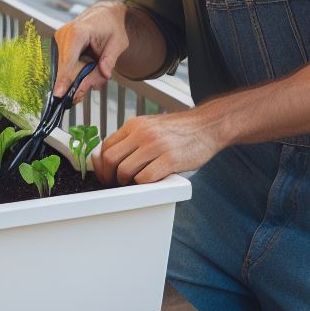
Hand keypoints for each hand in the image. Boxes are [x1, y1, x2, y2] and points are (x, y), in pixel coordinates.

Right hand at [53, 0, 128, 100]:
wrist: (105, 14)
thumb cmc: (112, 26)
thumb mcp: (118, 43)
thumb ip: (110, 60)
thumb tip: (105, 74)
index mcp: (78, 32)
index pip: (69, 60)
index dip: (64, 78)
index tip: (59, 93)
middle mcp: (65, 34)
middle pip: (65, 67)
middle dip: (78, 81)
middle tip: (93, 85)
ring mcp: (60, 39)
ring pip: (64, 68)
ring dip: (79, 75)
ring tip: (96, 68)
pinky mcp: (59, 45)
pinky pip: (65, 64)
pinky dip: (76, 70)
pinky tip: (88, 65)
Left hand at [93, 109, 225, 184]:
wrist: (208, 125)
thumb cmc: (180, 130)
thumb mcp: (151, 126)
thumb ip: (132, 139)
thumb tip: (110, 158)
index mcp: (135, 124)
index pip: (106, 146)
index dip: (101, 165)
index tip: (105, 174)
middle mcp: (142, 133)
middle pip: (110, 159)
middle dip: (108, 176)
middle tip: (115, 184)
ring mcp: (156, 146)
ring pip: (125, 171)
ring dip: (125, 183)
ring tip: (133, 184)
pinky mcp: (170, 160)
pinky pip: (145, 179)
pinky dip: (143, 185)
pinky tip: (150, 183)